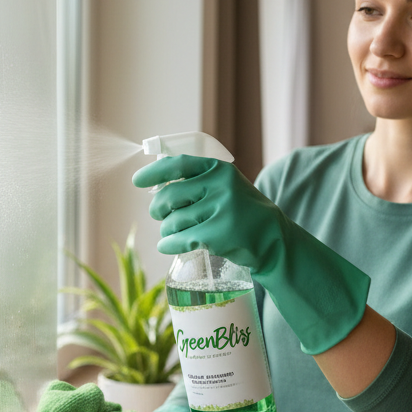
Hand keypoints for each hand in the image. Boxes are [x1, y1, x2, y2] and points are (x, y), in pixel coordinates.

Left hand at [133, 155, 285, 273]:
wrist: (273, 239)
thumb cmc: (243, 212)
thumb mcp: (227, 187)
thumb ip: (200, 181)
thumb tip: (157, 186)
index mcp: (219, 170)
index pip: (179, 164)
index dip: (154, 172)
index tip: (137, 181)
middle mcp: (220, 186)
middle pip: (169, 196)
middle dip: (157, 209)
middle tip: (159, 215)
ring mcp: (220, 210)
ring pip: (172, 221)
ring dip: (166, 230)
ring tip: (174, 233)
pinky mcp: (217, 235)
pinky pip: (179, 240)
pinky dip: (168, 245)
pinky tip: (168, 246)